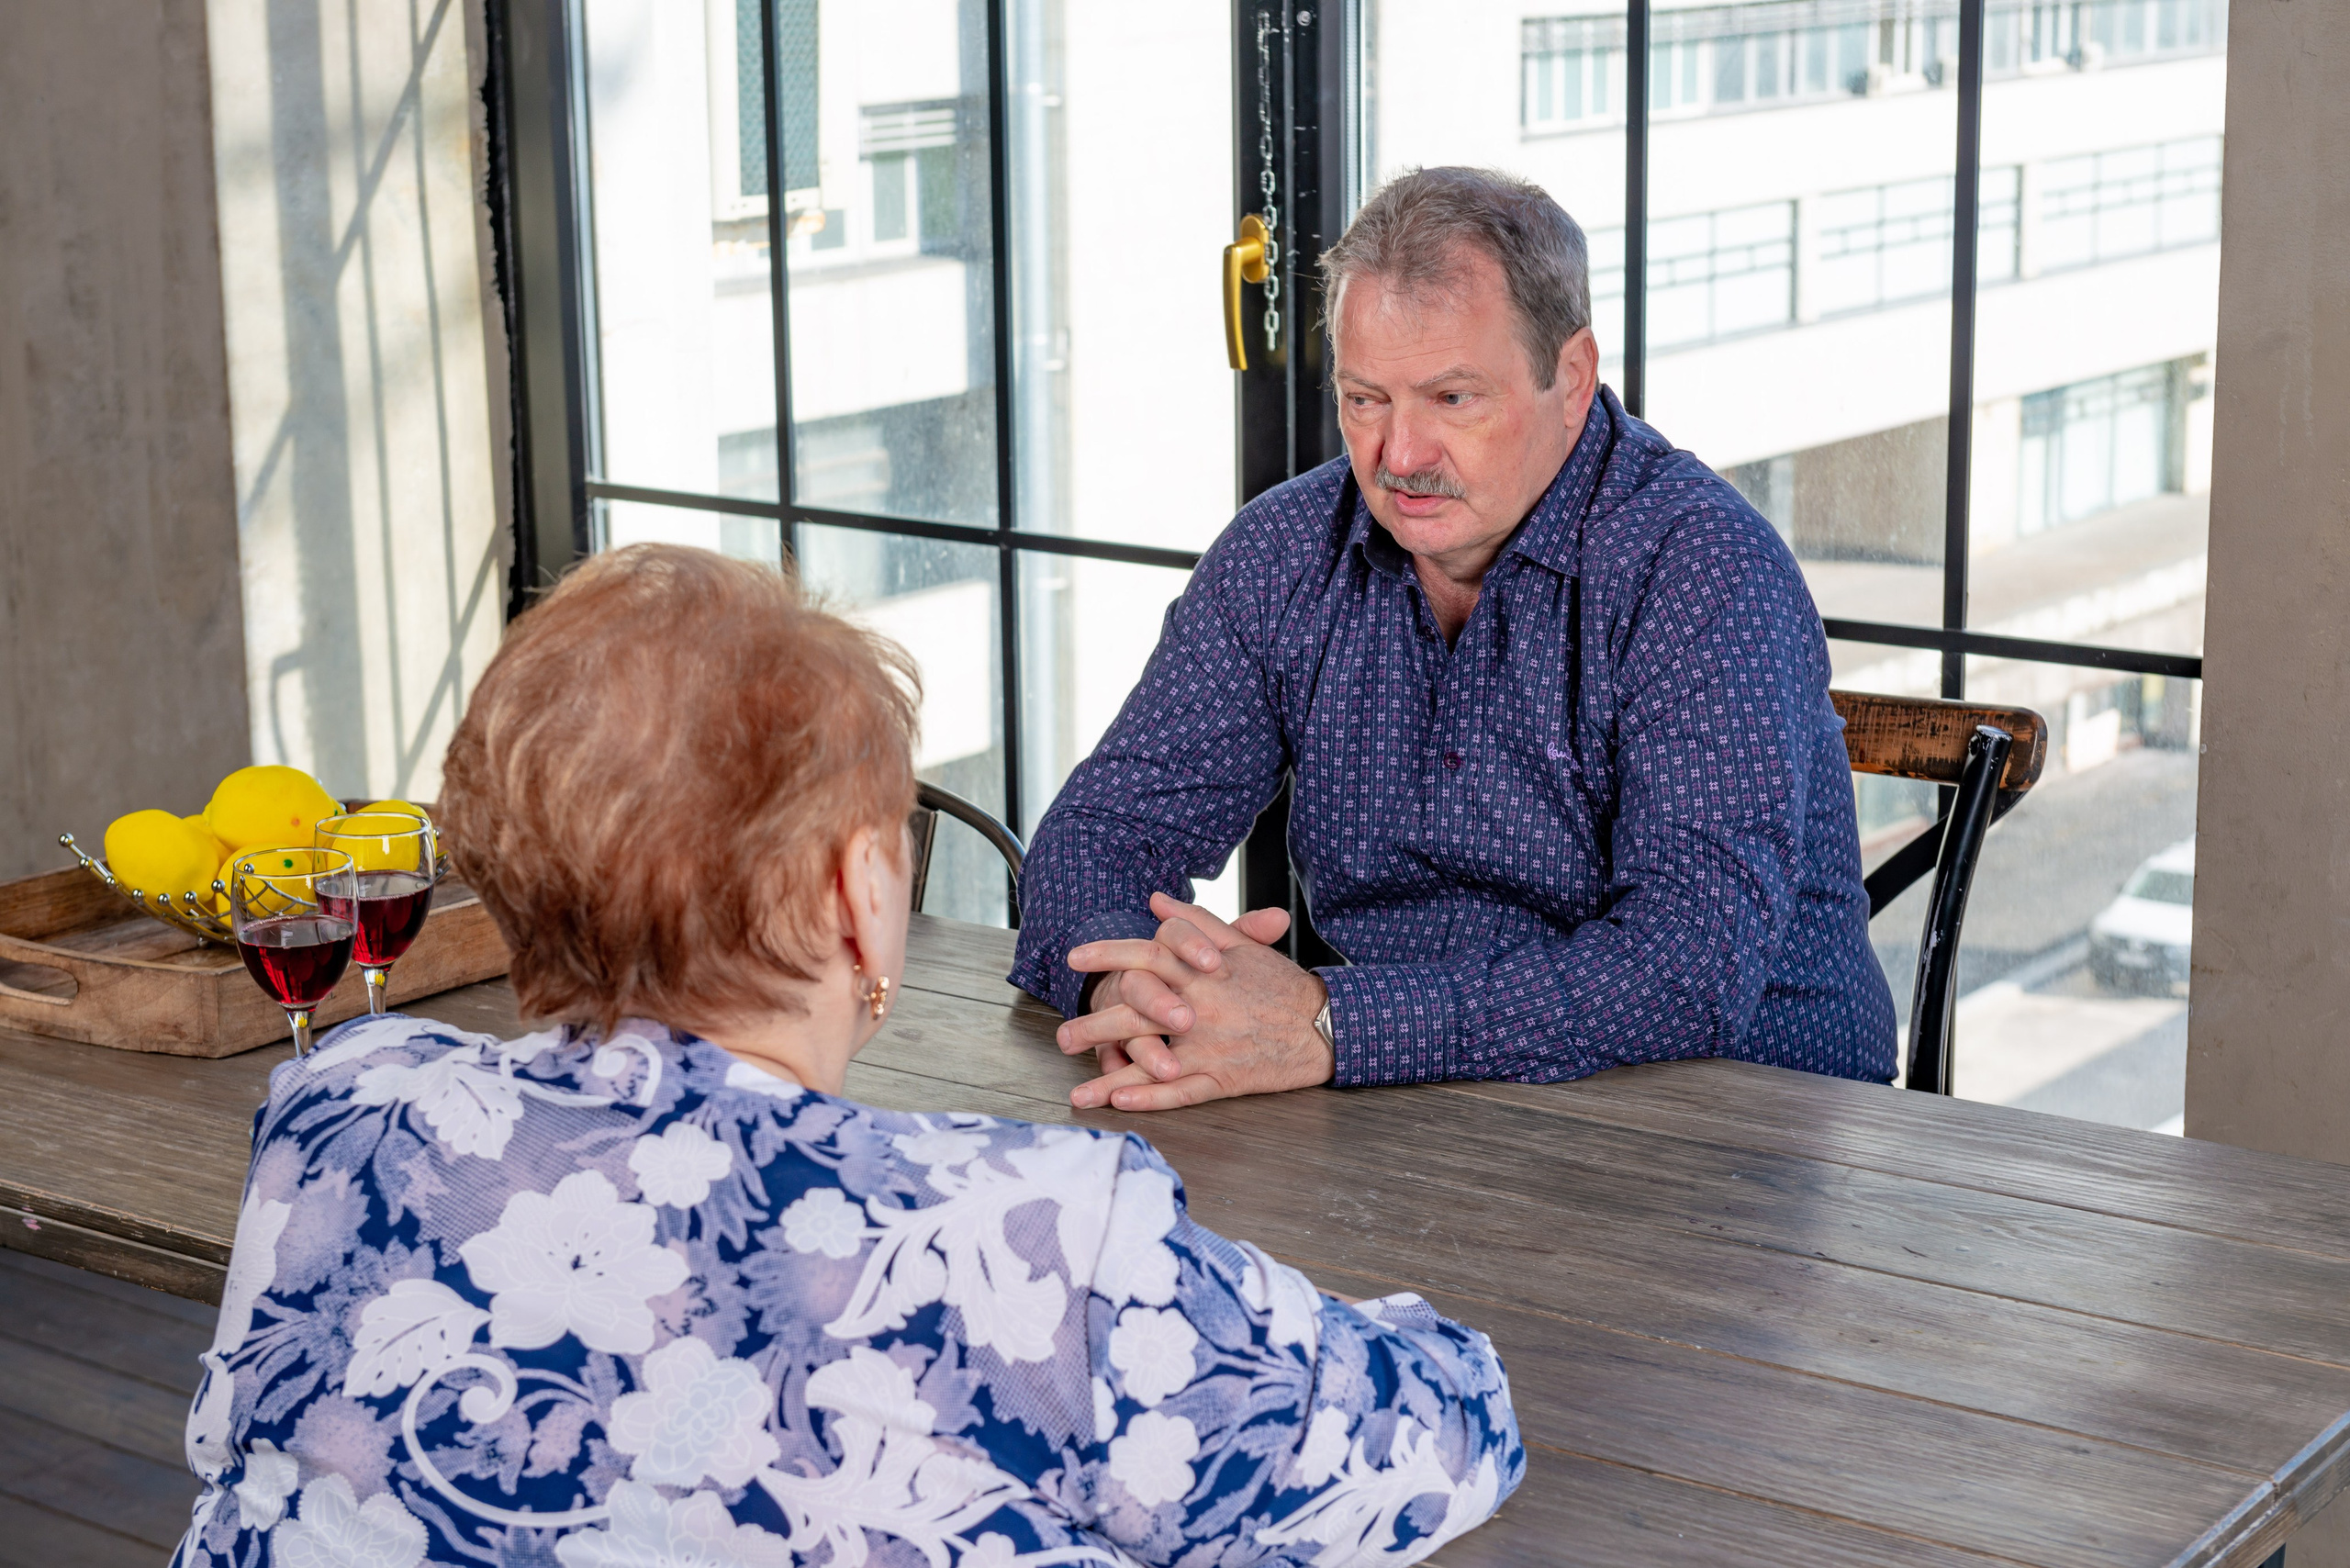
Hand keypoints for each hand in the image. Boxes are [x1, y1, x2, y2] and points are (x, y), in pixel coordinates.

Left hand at [1059, 893, 1332, 1111]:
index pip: (1147, 956)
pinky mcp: (1224, 1078)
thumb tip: (1157, 901)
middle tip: (1062, 1037)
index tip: (1073, 957)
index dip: (1108, 955)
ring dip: (1110, 1077)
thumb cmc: (1280, 986)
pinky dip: (1150, 1098)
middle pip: (1137, 1013)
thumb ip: (1196, 924)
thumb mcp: (1241, 946)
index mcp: (1204, 971)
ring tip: (1078, 1092)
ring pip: (1151, 1061)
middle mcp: (1202, 1007)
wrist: (1324, 1025)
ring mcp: (1211, 1046)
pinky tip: (1121, 1102)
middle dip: (1093, 1026)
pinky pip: (1180, 1091)